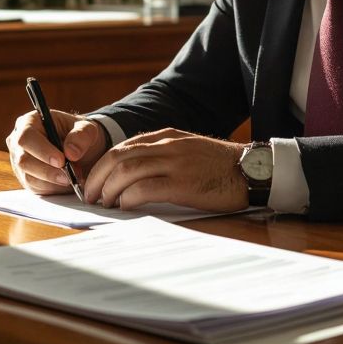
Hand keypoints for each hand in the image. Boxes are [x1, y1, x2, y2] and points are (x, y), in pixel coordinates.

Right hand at [6, 109, 107, 194]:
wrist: (82, 150)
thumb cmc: (80, 135)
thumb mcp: (87, 129)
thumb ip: (82, 136)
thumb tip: (71, 153)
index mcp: (30, 122)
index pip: (26, 137)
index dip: (42, 150)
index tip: (61, 161)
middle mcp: (19, 142)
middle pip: (23, 160)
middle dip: (48, 171)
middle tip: (69, 175)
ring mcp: (19, 162)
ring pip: (29, 177)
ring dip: (52, 181)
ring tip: (72, 177)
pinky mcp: (26, 178)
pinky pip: (35, 187)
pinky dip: (53, 188)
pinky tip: (66, 182)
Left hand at [83, 129, 247, 212]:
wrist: (253, 170)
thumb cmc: (220, 167)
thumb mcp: (187, 150)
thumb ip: (162, 156)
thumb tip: (131, 176)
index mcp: (166, 137)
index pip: (122, 146)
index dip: (102, 164)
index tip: (93, 180)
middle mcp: (167, 146)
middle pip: (118, 157)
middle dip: (97, 177)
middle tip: (90, 195)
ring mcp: (175, 163)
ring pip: (127, 171)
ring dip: (108, 188)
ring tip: (103, 203)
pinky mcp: (183, 183)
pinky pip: (145, 188)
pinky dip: (128, 197)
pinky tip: (124, 206)